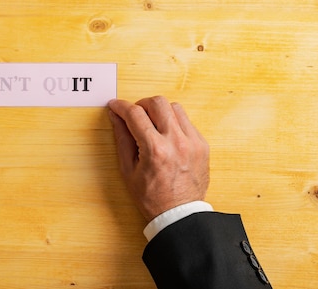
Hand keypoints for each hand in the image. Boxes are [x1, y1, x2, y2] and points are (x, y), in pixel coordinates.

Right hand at [108, 96, 209, 223]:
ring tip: (152, 126)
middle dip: (141, 104)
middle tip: (134, 115)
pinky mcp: (202, 145)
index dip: (121, 106)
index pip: (135, 114)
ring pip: (174, 108)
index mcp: (155, 150)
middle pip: (157, 102)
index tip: (115, 105)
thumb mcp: (128, 170)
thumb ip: (122, 139)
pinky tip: (166, 136)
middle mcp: (177, 142)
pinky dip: (173, 123)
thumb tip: (116, 117)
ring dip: (159, 112)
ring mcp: (193, 142)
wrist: (180, 214)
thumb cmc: (152, 197)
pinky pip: (186, 122)